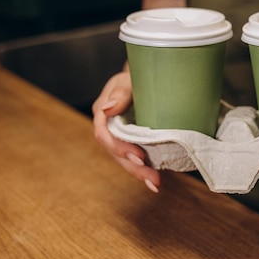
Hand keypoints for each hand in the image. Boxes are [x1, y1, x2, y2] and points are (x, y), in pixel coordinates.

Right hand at [92, 71, 160, 192]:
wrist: (147, 76)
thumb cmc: (136, 74)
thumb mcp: (127, 80)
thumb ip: (119, 93)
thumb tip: (107, 109)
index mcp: (102, 113)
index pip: (104, 135)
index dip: (120, 148)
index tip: (140, 157)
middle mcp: (108, 127)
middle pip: (115, 152)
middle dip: (133, 168)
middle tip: (153, 179)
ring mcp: (119, 135)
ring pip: (124, 159)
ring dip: (139, 173)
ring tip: (156, 184)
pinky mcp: (131, 140)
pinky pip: (134, 157)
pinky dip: (143, 168)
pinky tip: (154, 179)